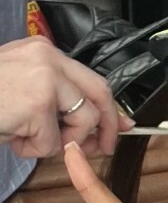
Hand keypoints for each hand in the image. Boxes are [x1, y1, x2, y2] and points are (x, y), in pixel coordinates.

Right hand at [0, 37, 131, 158]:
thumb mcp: (19, 89)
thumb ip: (54, 99)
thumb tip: (94, 123)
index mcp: (42, 52)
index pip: (90, 78)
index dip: (108, 106)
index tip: (120, 125)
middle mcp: (48, 59)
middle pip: (99, 92)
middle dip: (106, 125)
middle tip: (101, 148)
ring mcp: (45, 79)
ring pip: (81, 121)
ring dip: (58, 142)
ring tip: (27, 139)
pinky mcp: (37, 103)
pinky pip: (52, 142)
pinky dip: (32, 150)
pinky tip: (11, 139)